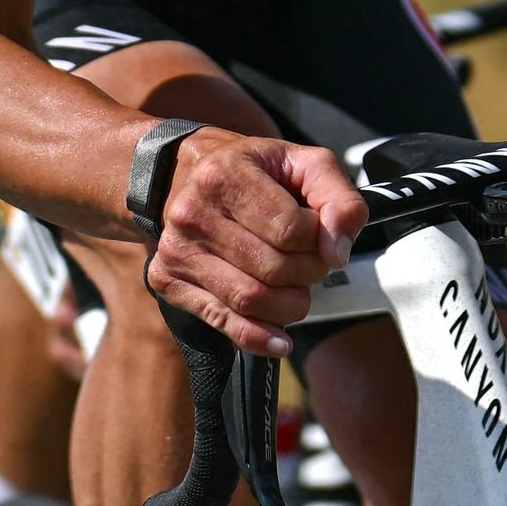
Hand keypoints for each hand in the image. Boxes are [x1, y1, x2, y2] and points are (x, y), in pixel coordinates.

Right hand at [143, 128, 366, 358]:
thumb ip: (338, 200)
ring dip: (290, 306)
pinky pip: (221, 321)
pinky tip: (280, 341)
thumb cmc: (257, 171)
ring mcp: (176, 250)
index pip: (291, 230)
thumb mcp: (306, 164)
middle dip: (309, 274)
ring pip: (251, 300)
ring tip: (297, 289)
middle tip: (312, 263)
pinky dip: (258, 338)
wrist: (191, 174)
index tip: (320, 236)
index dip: (319, 241)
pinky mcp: (168, 280)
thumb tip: (338, 253)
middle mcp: (192, 213)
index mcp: (225, 175)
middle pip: (273, 269)